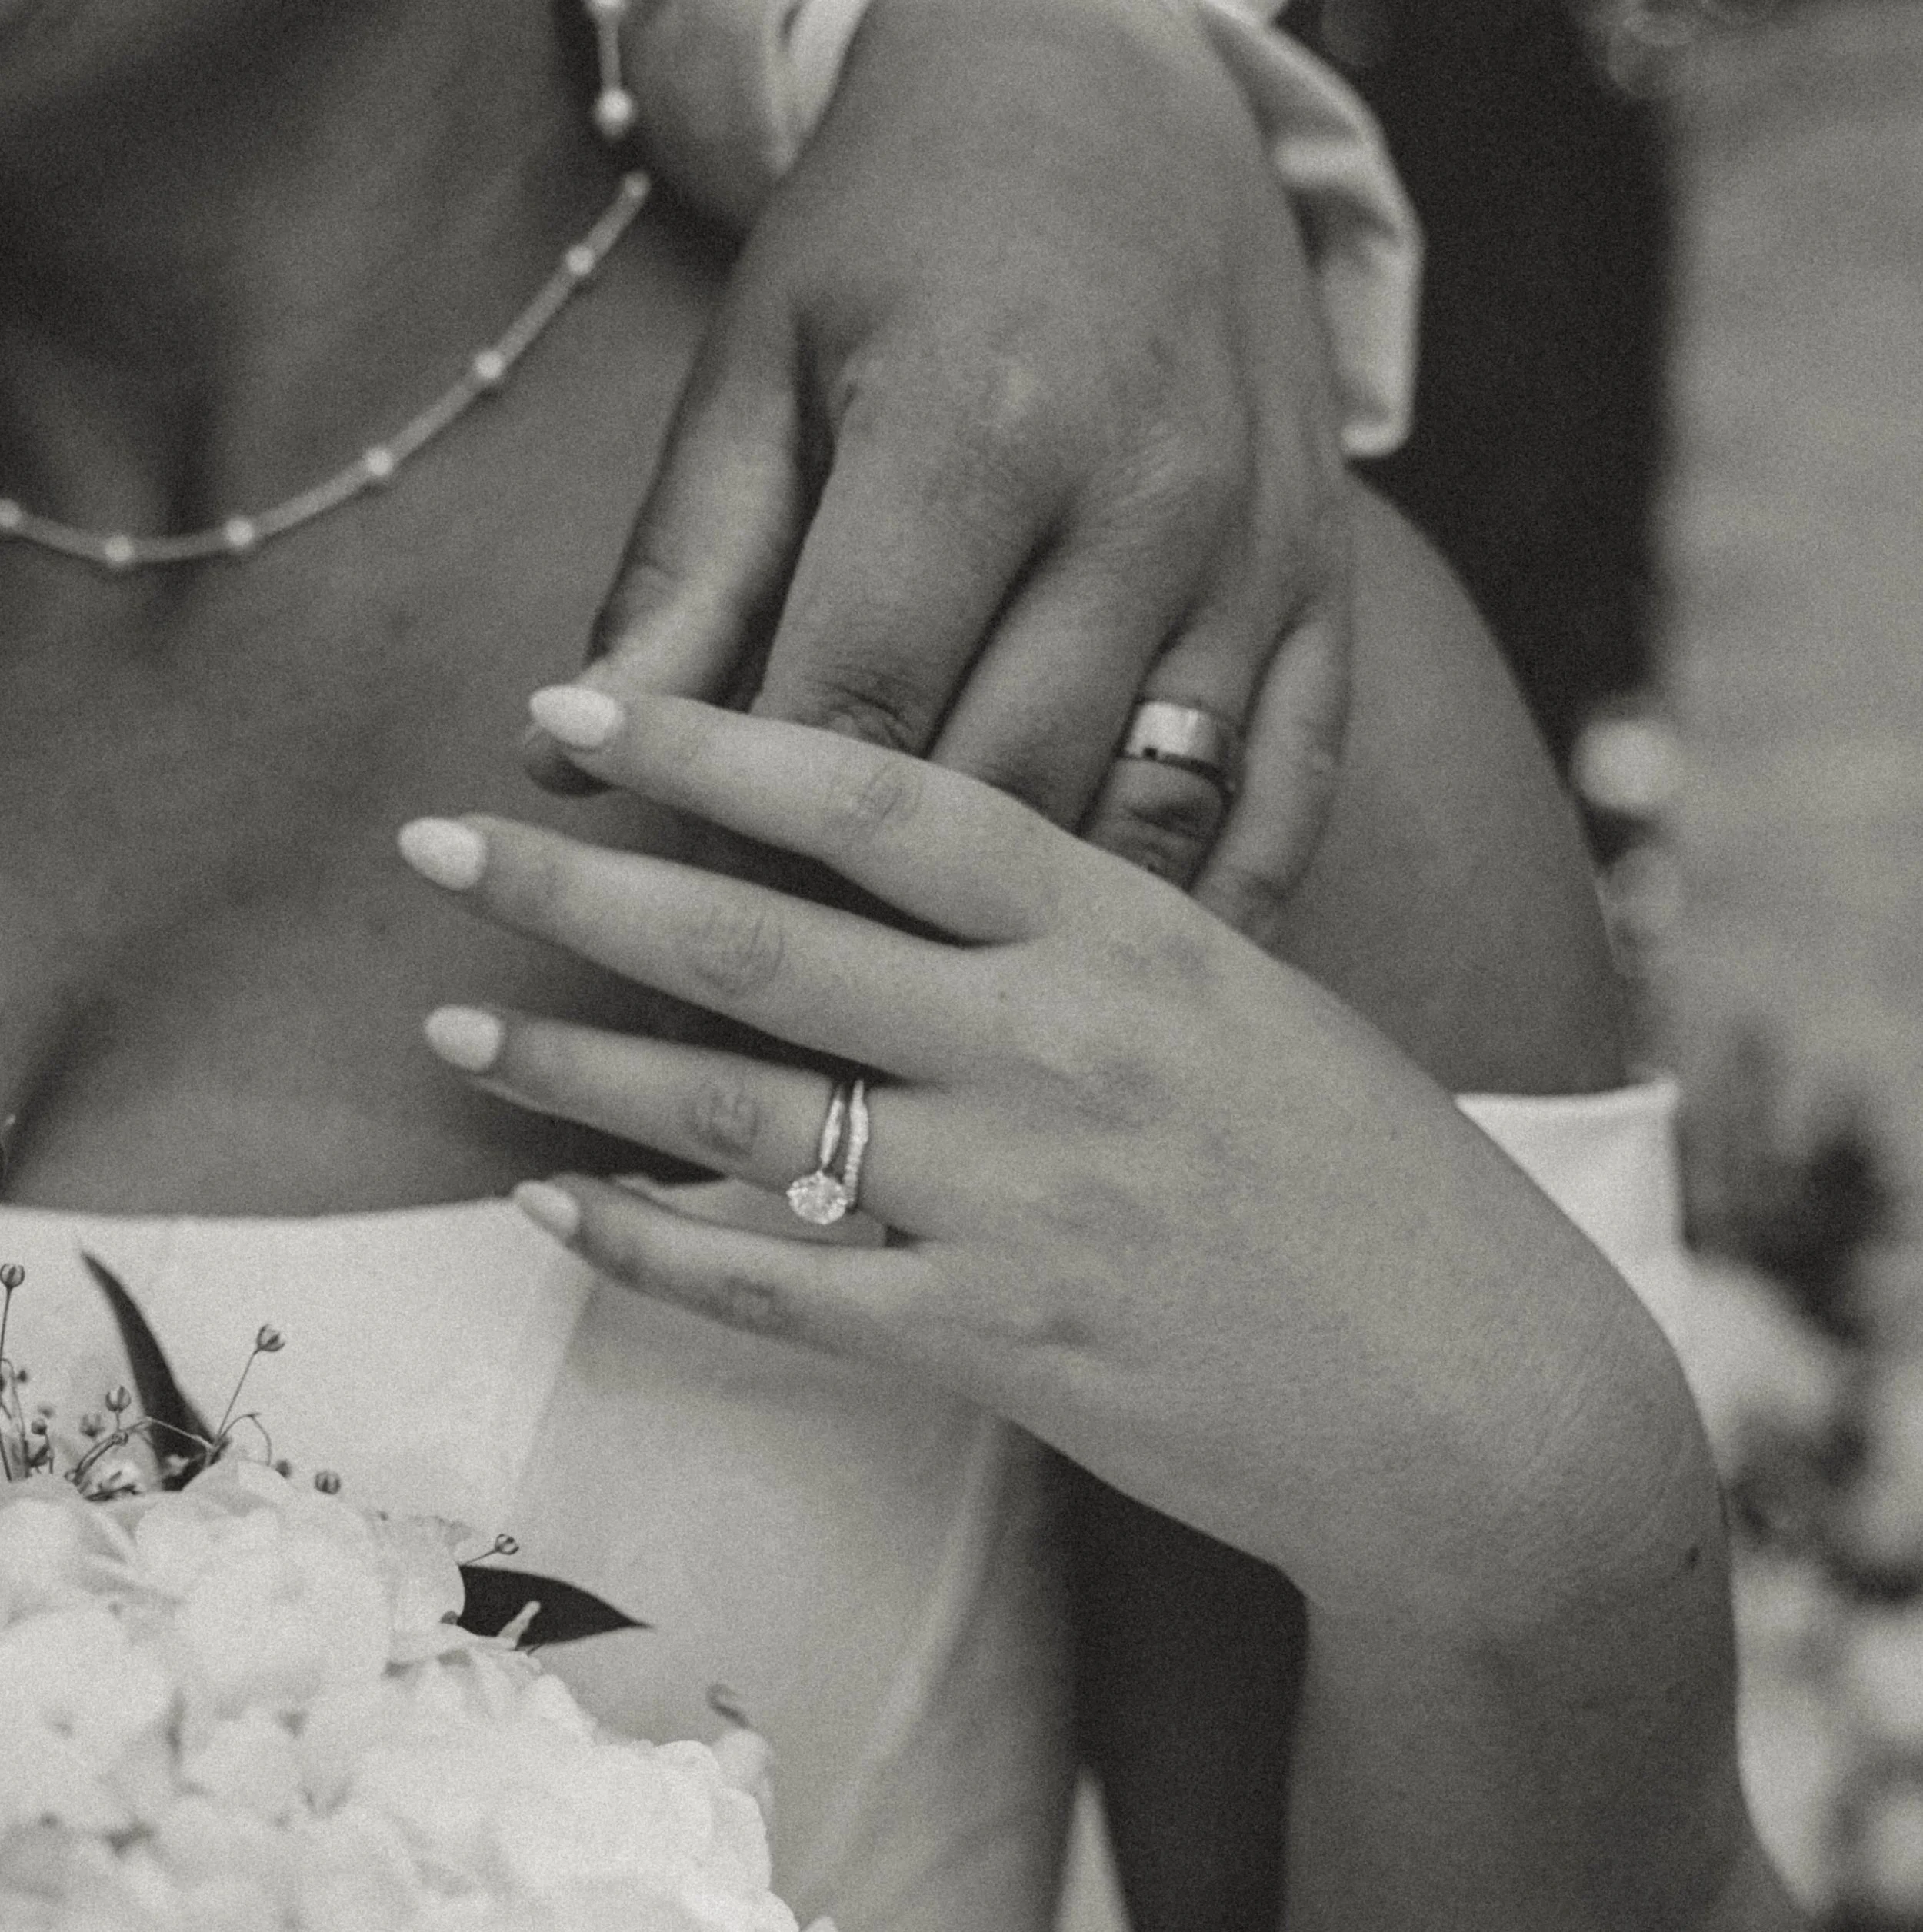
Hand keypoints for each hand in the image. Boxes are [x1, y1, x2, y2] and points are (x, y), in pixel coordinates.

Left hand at [415, 690, 1642, 1623]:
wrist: (1471, 1403)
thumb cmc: (1381, 1191)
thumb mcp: (1260, 1009)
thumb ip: (1109, 934)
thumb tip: (957, 868)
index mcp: (1133, 934)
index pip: (884, 798)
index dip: (712, 743)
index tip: (579, 704)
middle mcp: (1057, 1050)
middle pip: (765, 943)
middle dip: (579, 887)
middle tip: (439, 841)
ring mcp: (1017, 1205)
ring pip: (740, 1116)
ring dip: (572, 1068)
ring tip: (449, 1031)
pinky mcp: (994, 1349)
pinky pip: (774, 1292)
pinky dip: (649, 1251)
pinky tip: (554, 1210)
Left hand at [530, 0, 1351, 930]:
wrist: (1125, 94)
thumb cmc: (903, 238)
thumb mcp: (764, 366)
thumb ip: (683, 571)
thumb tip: (556, 761)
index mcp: (978, 431)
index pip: (852, 719)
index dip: (756, 847)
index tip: (686, 923)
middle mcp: (1142, 504)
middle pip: (999, 800)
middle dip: (884, 925)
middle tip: (796, 1000)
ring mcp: (1255, 562)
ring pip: (1146, 831)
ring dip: (1040, 952)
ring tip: (949, 1022)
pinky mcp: (1325, 600)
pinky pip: (1288, 808)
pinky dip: (1208, 915)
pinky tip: (1121, 987)